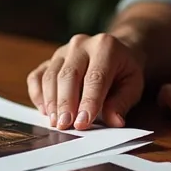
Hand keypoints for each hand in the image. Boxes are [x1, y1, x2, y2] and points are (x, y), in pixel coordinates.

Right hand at [26, 33, 145, 129]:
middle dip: (65, 103)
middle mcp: (81, 44)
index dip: (88, 101)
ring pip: (50, 76)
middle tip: (64, 126)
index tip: (82, 123)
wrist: (115, 50)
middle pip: (68, 75)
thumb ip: (123, 102)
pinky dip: (38, 95)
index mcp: (105, 47)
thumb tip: (114, 121)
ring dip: (51, 102)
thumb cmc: (124, 71)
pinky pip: (37, 76)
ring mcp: (62, 51)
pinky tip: (45, 111)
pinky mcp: (49, 60)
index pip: (95, 77)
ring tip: (56, 123)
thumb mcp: (133, 85)